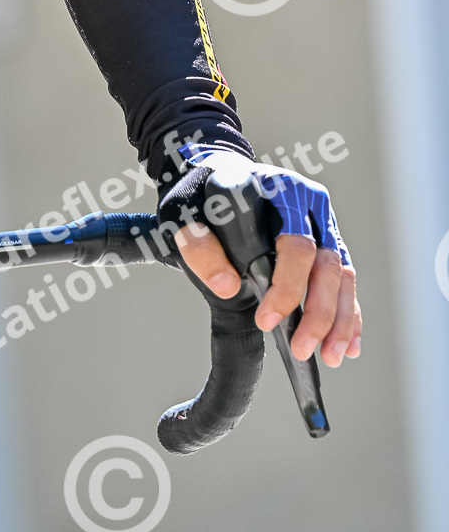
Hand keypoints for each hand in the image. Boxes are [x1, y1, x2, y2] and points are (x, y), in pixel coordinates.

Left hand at [165, 148, 360, 369]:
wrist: (214, 176)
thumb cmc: (200, 197)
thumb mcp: (182, 214)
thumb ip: (198, 246)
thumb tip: (228, 285)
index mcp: (275, 188)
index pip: (293, 242)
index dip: (286, 285)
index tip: (267, 321)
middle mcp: (306, 201)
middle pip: (324, 261)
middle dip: (318, 312)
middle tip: (302, 349)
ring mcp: (320, 220)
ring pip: (341, 273)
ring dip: (339, 319)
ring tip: (329, 356)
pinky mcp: (327, 239)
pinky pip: (345, 279)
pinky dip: (349, 313)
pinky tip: (348, 344)